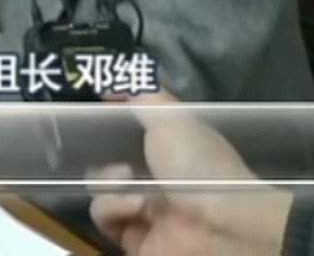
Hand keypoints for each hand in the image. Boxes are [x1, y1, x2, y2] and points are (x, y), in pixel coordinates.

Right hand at [88, 89, 294, 255]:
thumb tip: (115, 76)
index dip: (109, 122)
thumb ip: (142, 95)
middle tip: (112, 157)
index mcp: (168, 147)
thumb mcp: (172, 117)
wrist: (222, 224)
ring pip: (101, 189)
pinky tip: (135, 207)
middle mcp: (155, 177)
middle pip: (107, 162)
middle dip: (101, 156)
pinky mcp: (133, 238)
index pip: (129, 131)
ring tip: (126, 181)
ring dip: (107, 182)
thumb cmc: (199, 163)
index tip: (90, 111)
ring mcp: (143, 209)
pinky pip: (104, 219)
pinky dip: (113, 209)